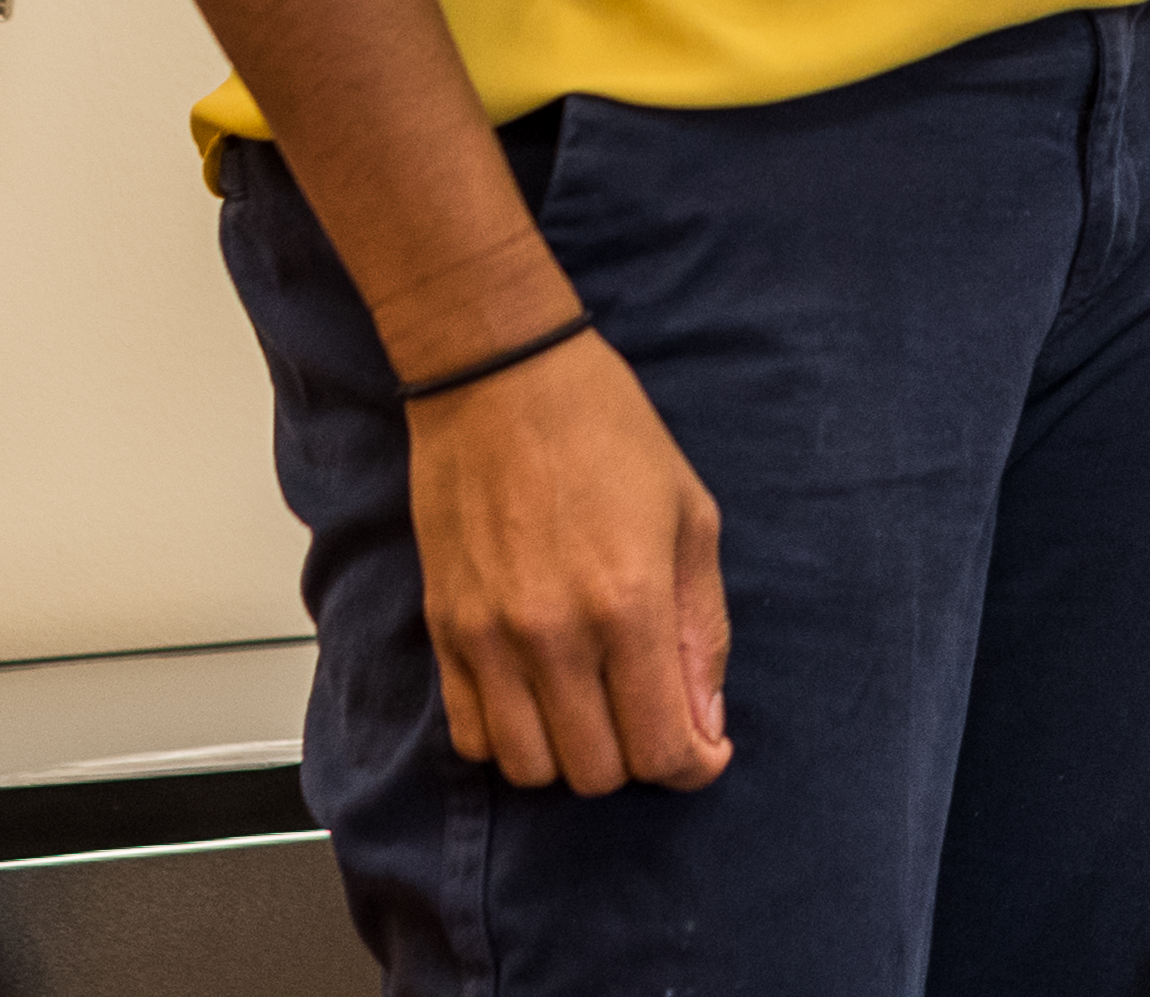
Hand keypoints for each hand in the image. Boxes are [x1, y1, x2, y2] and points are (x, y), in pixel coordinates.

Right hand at [406, 334, 734, 793]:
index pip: (661, 748)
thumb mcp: (691, 517)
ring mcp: (488, 639)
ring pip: (530, 770)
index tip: (704, 749)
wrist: (501, 377)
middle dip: (639, 758)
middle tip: (652, 712)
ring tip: (597, 707)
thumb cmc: (608, 430)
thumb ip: (702, 629)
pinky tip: (540, 700)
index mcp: (629, 603)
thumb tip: (706, 722)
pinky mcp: (444, 632)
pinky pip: (472, 737)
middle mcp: (554, 636)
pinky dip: (511, 741)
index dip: (693, 765)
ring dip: (572, 757)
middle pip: (597, 773)